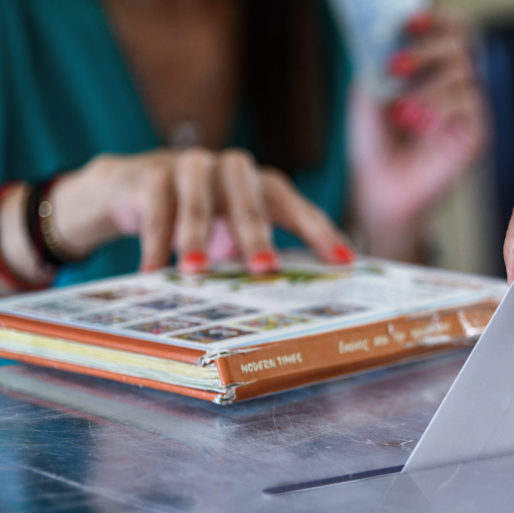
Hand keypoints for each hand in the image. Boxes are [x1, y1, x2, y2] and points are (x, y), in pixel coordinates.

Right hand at [51, 148, 353, 273]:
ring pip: (198, 195)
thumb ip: (254, 256)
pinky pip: (156, 202)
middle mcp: (231, 171)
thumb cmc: (197, 219)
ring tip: (197, 273)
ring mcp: (190, 166)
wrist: (127, 187)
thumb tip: (291, 302)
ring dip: (197, 233)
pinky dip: (156, 239)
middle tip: (265, 270)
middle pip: (249, 196)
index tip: (343, 262)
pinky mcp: (149, 172)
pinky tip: (153, 271)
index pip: (296, 207)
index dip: (320, 233)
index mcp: (260, 186)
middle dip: (257, 233)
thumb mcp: (229, 236)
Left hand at [350, 7, 487, 260]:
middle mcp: (457, 84)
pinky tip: (417, 124)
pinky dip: (439, 109)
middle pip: (461, 42)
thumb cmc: (376, 143)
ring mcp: (470, 110)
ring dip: (426, 86)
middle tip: (396, 66)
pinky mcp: (478, 135)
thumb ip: (380, 59)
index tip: (410, 21)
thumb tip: (391, 31)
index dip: (435, 19)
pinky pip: (470, 105)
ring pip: (463, 72)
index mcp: (435, 68)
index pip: (450, 29)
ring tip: (400, 110)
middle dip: (427, 48)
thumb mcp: (369, 92)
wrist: (380, 189)